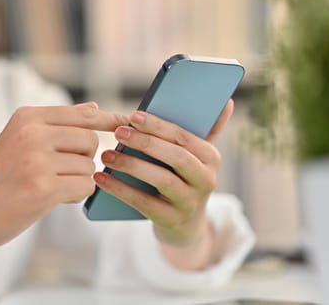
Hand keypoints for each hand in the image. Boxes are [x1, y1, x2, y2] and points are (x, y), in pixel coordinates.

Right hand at [0, 102, 128, 253]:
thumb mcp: (21, 140)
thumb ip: (58, 124)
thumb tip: (96, 107)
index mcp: (27, 117)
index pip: (82, 114)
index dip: (108, 120)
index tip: (128, 123)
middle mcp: (32, 132)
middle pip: (90, 139)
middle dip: (86, 159)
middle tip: (65, 172)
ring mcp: (36, 159)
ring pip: (89, 165)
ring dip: (79, 180)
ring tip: (53, 187)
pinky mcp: (42, 187)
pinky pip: (85, 186)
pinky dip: (77, 195)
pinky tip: (55, 199)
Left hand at [94, 100, 233, 268]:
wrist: (185, 227)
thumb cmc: (184, 179)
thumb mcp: (197, 157)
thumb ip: (206, 129)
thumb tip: (226, 101)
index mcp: (211, 158)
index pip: (184, 137)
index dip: (158, 126)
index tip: (133, 116)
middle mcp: (206, 180)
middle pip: (175, 157)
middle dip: (145, 143)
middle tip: (118, 132)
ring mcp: (190, 202)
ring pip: (161, 179)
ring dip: (130, 165)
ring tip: (106, 155)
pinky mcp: (171, 220)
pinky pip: (143, 203)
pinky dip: (120, 190)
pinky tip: (102, 178)